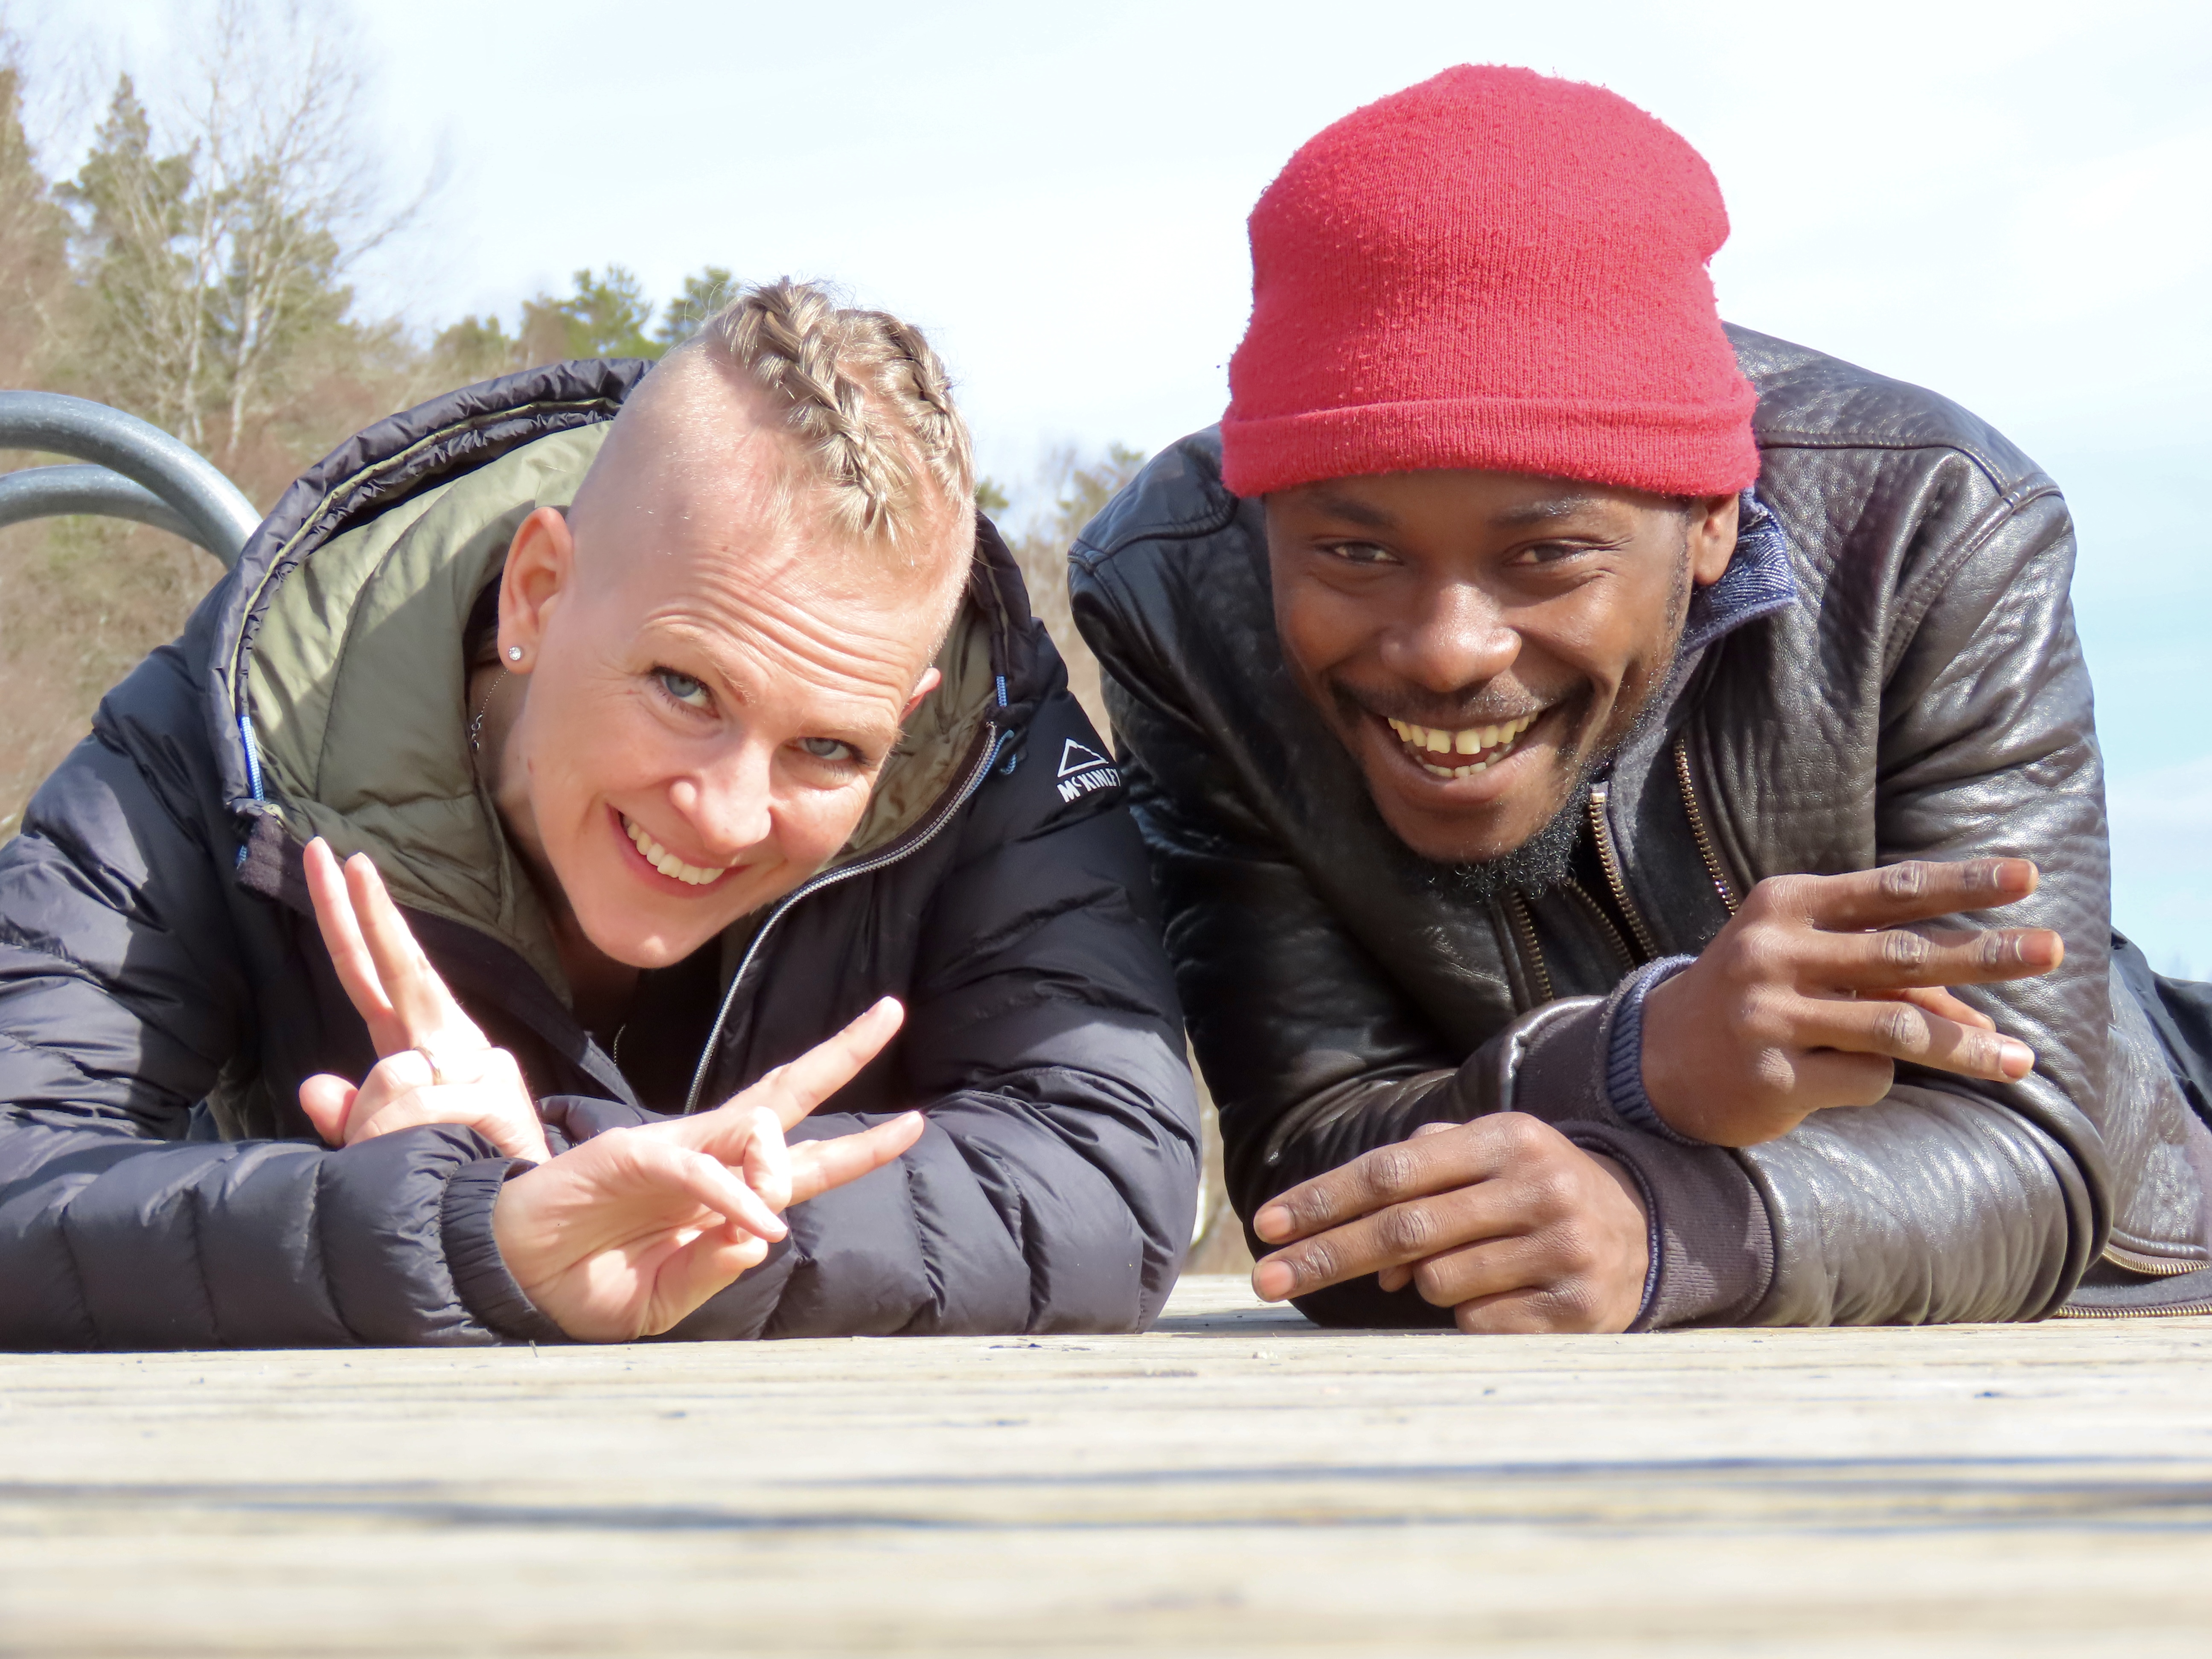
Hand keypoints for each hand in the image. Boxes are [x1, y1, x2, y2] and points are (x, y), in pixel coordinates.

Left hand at [296, 837, 549, 1162]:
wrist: (527, 1210)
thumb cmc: (465, 1168)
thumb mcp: (391, 1144)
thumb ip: (353, 1113)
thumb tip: (315, 1088)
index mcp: (422, 1044)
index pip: (377, 975)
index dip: (356, 922)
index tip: (341, 865)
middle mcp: (447, 1042)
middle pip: (391, 968)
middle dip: (357, 911)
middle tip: (324, 851)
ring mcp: (470, 1065)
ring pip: (388, 1079)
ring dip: (379, 1132)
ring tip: (418, 1161)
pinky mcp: (488, 1093)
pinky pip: (416, 1109)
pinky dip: (409, 1141)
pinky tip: (447, 1154)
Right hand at [493, 997, 927, 1340]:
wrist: (518, 1276)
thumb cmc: (589, 1283)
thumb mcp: (664, 1298)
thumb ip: (713, 1271)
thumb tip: (765, 1239)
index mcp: (726, 1194)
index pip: (805, 1159)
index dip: (860, 1145)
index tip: (915, 1123)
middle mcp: (710, 1158)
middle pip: (789, 1097)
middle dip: (843, 1054)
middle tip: (893, 1012)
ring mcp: (675, 1150)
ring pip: (754, 1122)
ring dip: (781, 1159)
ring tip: (774, 1204)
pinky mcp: (637, 1155)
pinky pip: (702, 1168)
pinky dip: (734, 1193)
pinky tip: (755, 1221)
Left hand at [1248, 1114, 1649, 1333]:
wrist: (1641, 1229)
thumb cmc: (1531, 1192)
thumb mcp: (1487, 1159)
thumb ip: (1420, 1180)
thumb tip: (1375, 1260)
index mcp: (1507, 1138)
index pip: (1392, 1170)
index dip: (1324, 1199)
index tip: (1267, 1225)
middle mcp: (1539, 1186)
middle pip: (1402, 1229)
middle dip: (1326, 1257)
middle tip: (1265, 1281)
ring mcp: (1563, 1249)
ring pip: (1437, 1281)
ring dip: (1422, 1284)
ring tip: (1466, 1267)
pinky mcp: (1579, 1309)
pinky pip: (1477, 1323)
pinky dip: (1469, 1314)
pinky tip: (1504, 1295)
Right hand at [1641, 857, 2063, 1146]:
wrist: (1657, 1058)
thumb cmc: (1756, 998)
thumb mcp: (1808, 962)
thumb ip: (1885, 974)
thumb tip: (1981, 1015)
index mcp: (1783, 906)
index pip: (1890, 889)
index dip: (1962, 882)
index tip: (2026, 877)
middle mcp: (1772, 952)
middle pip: (1903, 953)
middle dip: (1985, 952)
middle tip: (2052, 950)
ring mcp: (1769, 1015)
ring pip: (1896, 1027)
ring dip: (1968, 1046)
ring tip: (2022, 1060)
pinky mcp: (1772, 1076)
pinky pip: (1864, 1078)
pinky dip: (1881, 1080)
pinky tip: (1858, 1081)